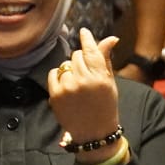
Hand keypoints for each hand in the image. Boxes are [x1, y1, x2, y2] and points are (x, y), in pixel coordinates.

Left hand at [47, 28, 122, 153]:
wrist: (94, 133)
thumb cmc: (105, 106)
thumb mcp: (110, 83)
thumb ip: (106, 59)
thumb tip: (111, 38)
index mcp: (101, 78)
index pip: (91, 50)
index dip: (87, 38)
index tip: (83, 31)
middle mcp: (84, 80)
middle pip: (77, 55)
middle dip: (81, 60)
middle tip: (85, 73)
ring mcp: (68, 87)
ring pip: (65, 64)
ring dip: (70, 70)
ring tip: (77, 84)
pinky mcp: (55, 94)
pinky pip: (54, 73)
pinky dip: (59, 76)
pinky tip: (67, 86)